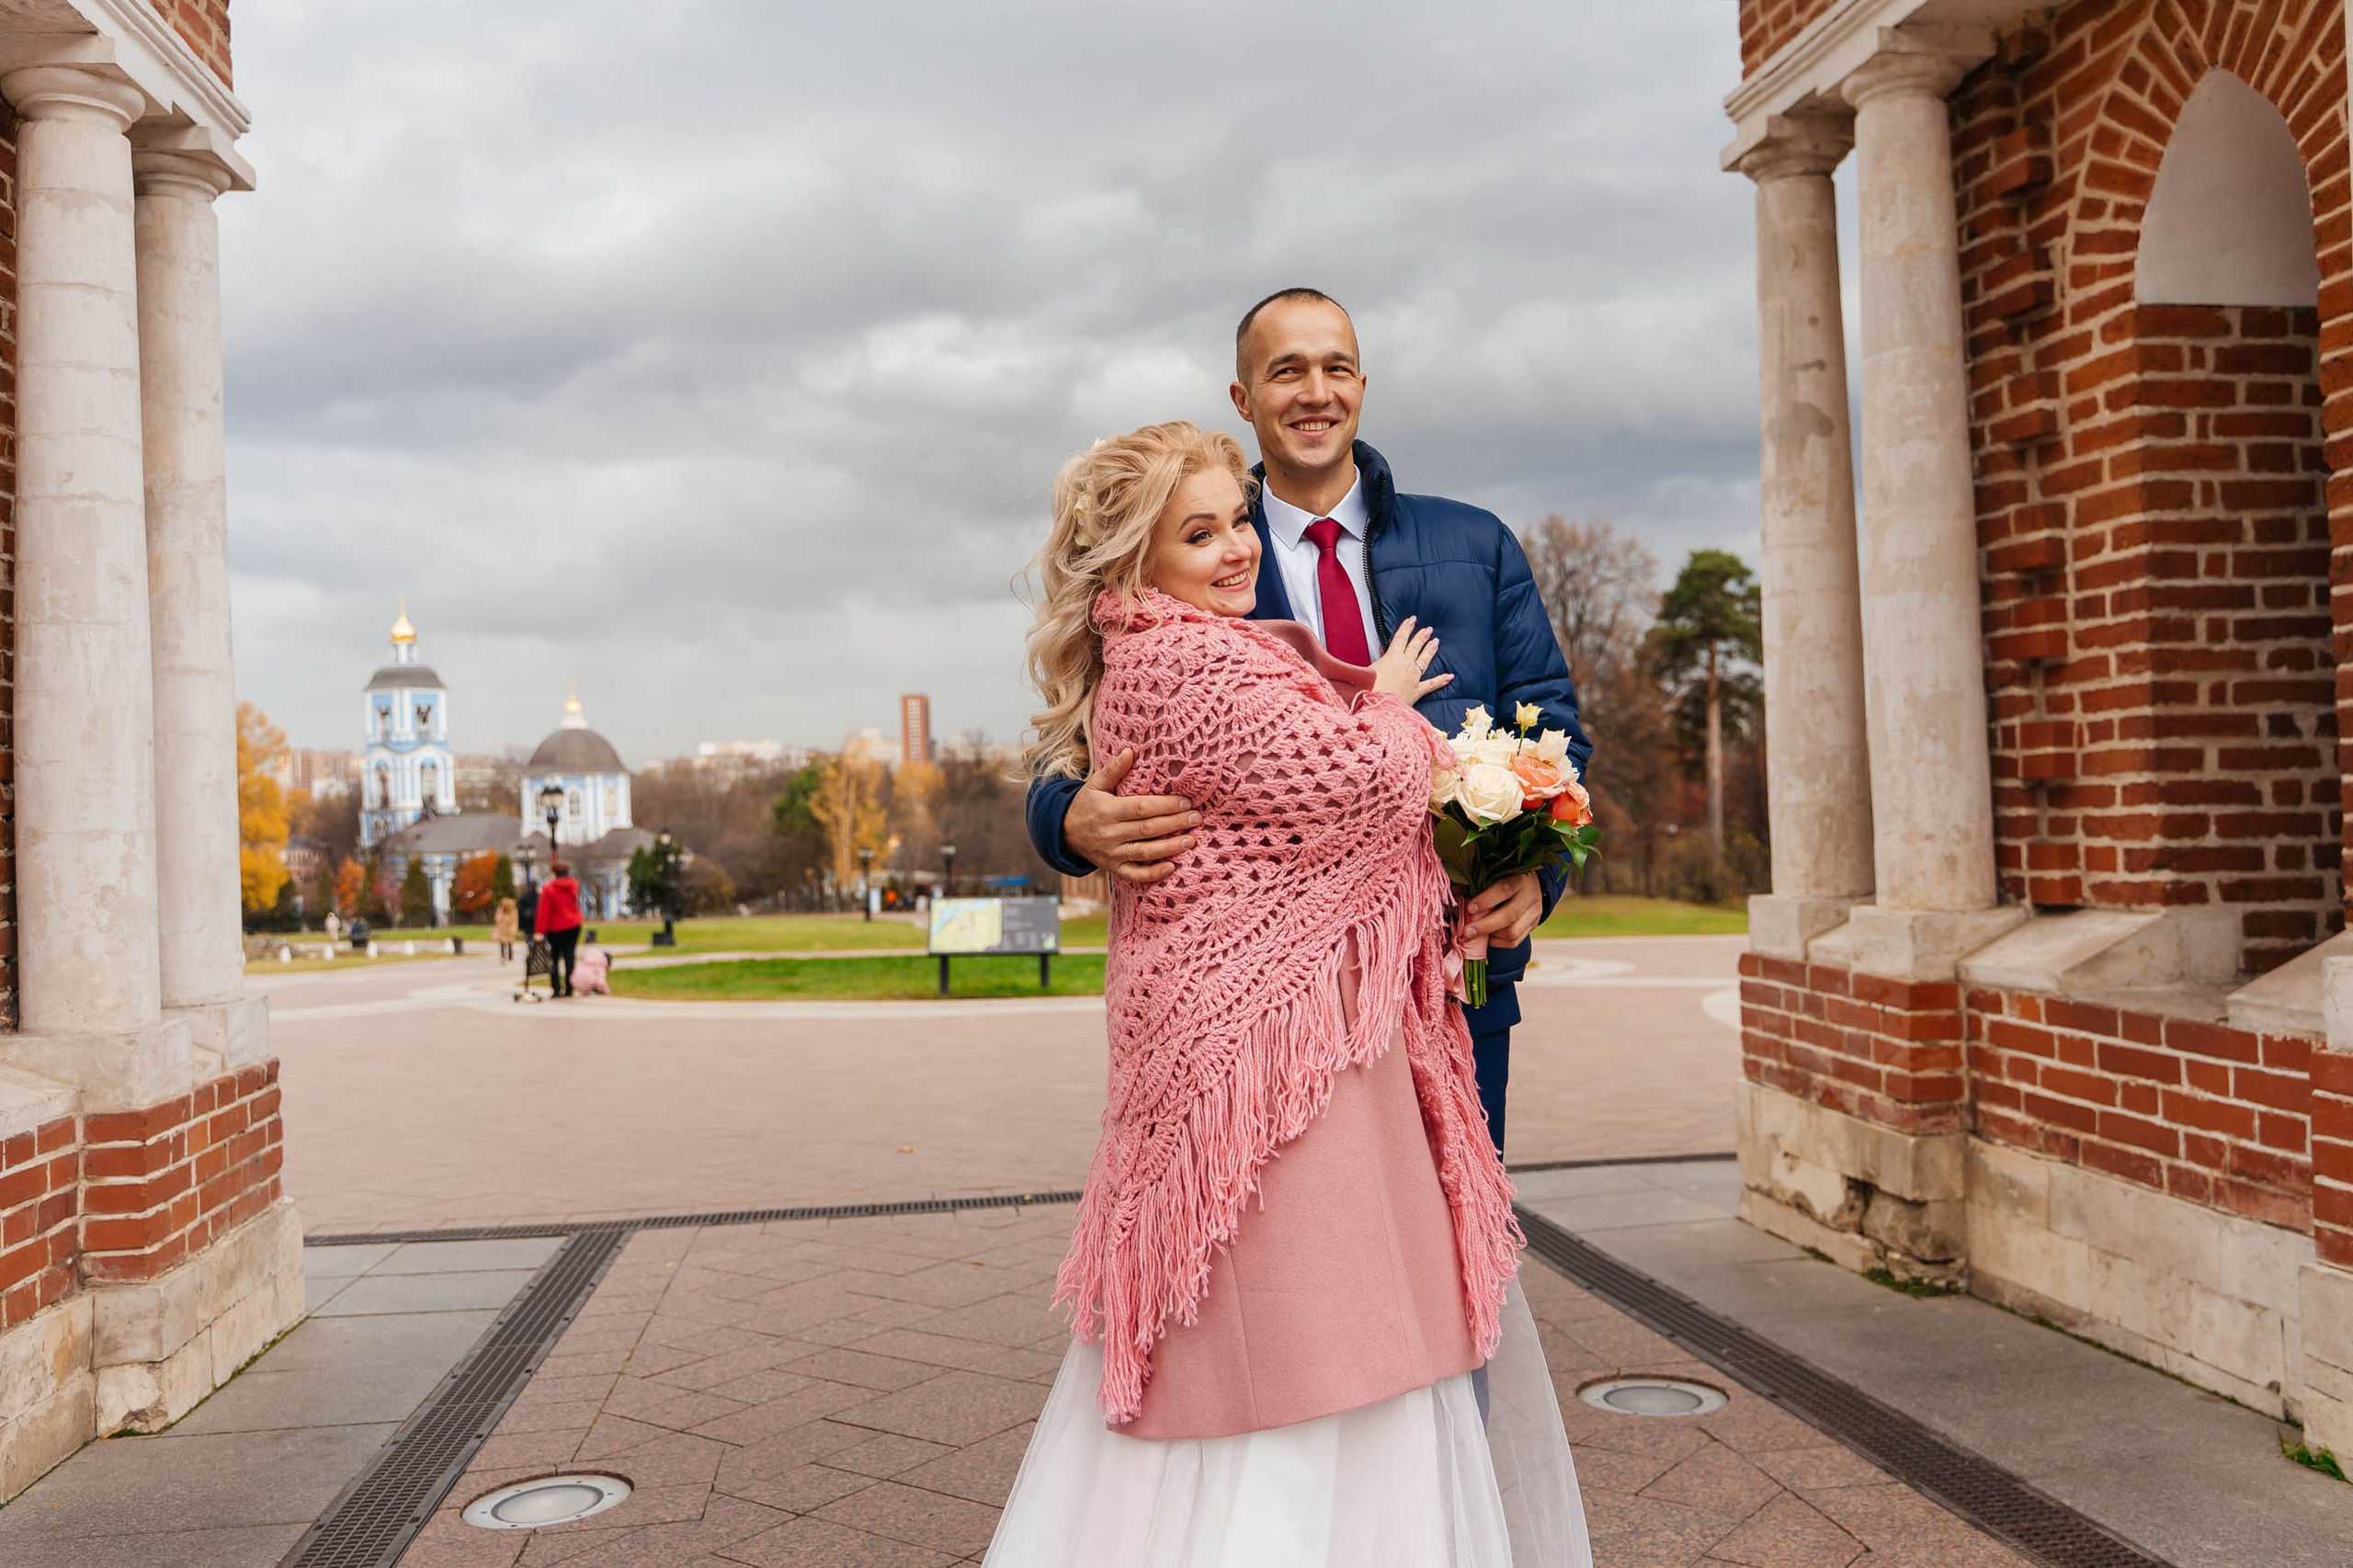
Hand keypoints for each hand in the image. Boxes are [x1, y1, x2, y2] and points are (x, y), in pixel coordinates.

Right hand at [1064, 750, 1198, 885]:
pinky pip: (1134, 874)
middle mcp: (1110, 833)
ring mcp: (1112, 853)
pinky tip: (1171, 867)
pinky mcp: (1114, 868)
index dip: (1164, 805)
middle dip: (1174, 824)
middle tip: (1197, 818)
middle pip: (1147, 829)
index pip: (1140, 807)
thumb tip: (1130, 751)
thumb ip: (1113, 770)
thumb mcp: (1094, 785)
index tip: (1186, 801)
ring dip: (1169, 848)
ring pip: (1144, 852)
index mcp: (1107, 810)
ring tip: (1191, 840)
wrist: (1064, 833)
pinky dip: (1152, 874)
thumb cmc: (1086, 805)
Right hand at [1369, 617, 1453, 705]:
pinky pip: (1432, 684)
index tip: (1412, 619)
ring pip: (1424, 660)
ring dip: (1430, 650)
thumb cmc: (1369, 689)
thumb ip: (1373, 659)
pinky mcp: (1417, 690)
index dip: (1406, 627)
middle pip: (1415, 646)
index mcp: (1392, 657)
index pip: (1401, 638)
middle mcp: (1405, 664)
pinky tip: (1450, 676)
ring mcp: (1413, 677)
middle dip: (1421, 636)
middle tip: (1428, 629)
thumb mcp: (1366, 670)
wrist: (1378, 706)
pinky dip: (1441, 680)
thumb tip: (1375, 651)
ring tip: (1436, 642)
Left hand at [1462, 871, 1542, 946]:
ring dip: (1491, 936)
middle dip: (1485, 925)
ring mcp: (1534, 913)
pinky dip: (1498, 942)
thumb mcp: (1493, 875)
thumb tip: (1455, 894)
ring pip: (1513, 932)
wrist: (1530, 884)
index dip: (1486, 900)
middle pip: (1510, 915)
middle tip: (1467, 931)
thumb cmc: (1506, 877)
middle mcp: (1530, 896)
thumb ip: (1475, 884)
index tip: (1469, 908)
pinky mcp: (1533, 926)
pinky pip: (1514, 941)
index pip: (1504, 889)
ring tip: (1476, 934)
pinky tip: (1487, 938)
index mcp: (1519, 878)